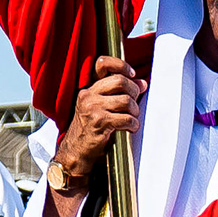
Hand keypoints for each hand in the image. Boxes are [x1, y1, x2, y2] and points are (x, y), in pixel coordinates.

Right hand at [44, 59, 140, 216]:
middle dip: (134, 91)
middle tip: (134, 103)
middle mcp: (88, 95)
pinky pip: (126, 118)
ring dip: (134, 111)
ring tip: (132, 118)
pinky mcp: (99, 123)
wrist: (75, 152)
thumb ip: (119, 93)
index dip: (121, 65)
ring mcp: (92, 108)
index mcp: (88, 89)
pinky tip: (130, 128)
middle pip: (120, 81)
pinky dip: (133, 124)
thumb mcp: (101, 108)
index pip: (102, 63)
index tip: (132, 74)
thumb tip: (142, 83)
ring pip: (126, 100)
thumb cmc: (89, 130)